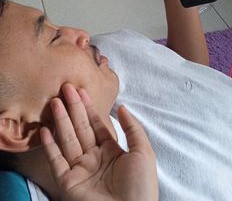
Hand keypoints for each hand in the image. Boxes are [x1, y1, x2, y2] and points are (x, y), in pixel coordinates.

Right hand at [40, 83, 157, 200]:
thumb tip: (121, 107)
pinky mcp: (68, 182)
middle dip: (73, 108)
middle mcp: (94, 159)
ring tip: (55, 101)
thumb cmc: (140, 187)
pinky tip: (45, 130)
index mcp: (111, 152)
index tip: (82, 90)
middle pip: (81, 128)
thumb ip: (132, 128)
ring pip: (68, 139)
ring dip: (61, 120)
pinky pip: (56, 161)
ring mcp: (80, 170)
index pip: (97, 125)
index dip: (89, 108)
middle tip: (66, 87)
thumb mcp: (143, 152)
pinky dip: (49, 146)